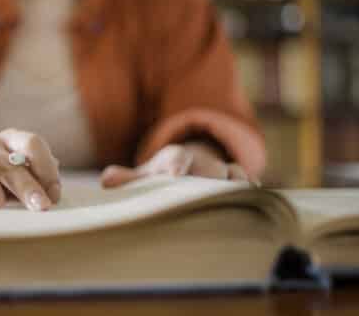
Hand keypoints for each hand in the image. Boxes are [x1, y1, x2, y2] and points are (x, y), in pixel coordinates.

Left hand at [101, 142, 259, 187]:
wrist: (186, 166)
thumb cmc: (160, 177)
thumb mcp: (143, 177)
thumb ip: (126, 179)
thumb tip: (106, 181)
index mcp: (174, 158)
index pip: (175, 159)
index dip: (175, 167)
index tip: (174, 177)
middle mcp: (199, 161)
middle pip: (207, 167)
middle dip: (208, 178)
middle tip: (208, 193)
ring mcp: (219, 169)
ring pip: (231, 173)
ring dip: (233, 185)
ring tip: (235, 197)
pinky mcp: (235, 179)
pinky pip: (246, 181)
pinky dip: (249, 189)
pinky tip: (252, 199)